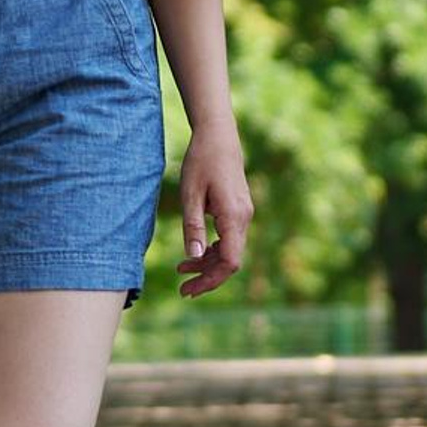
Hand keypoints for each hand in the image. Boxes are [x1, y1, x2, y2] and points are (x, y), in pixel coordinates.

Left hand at [174, 125, 252, 298]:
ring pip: (230, 250)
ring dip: (208, 263)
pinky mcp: (239, 210)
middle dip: (207, 277)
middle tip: (183, 290)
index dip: (210, 280)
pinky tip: (195, 252)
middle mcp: (245, 218)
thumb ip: (192, 226)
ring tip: (181, 269)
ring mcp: (244, 214)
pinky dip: (213, 249)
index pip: (229, 262)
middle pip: (230, 261)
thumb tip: (193, 256)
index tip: (188, 289)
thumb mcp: (190, 193)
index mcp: (234, 217)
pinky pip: (229, 238)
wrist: (218, 136)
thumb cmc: (201, 161)